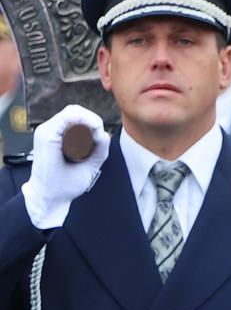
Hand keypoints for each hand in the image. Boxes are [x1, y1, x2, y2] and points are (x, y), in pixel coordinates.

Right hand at [20, 105, 109, 229]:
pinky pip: (67, 118)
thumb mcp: (89, 164)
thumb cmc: (66, 183)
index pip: (77, 116)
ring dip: (90, 121)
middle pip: (76, 111)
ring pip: (73, 112)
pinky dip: (83, 121)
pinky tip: (92, 132)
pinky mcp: (47, 137)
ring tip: (96, 138)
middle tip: (100, 138)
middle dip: (93, 120)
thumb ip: (98, 150)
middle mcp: (50, 130)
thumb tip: (105, 134)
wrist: (51, 198)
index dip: (93, 122)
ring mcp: (47, 132)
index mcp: (57, 135)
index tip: (101, 139)